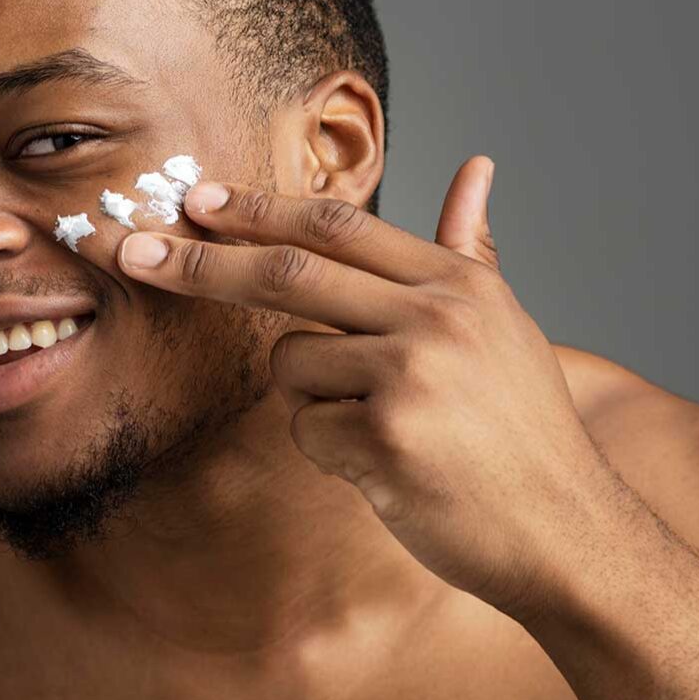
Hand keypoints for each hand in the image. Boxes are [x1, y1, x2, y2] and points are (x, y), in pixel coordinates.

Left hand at [115, 154, 625, 615]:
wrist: (565, 532)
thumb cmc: (525, 433)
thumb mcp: (506, 325)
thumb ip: (470, 249)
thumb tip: (476, 168)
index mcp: (458, 283)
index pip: (339, 224)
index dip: (260, 209)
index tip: (198, 200)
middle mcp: (434, 317)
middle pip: (288, 271)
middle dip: (200, 262)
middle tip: (132, 252)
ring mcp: (408, 377)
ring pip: (290, 364)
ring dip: (310, 398)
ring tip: (380, 429)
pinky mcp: (384, 439)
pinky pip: (304, 430)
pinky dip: (329, 452)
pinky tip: (389, 469)